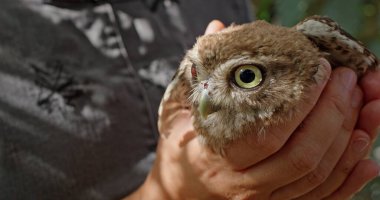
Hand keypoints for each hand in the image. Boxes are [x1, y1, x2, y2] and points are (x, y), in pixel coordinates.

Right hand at [124, 20, 379, 199]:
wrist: (179, 191)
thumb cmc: (177, 149)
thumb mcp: (178, 110)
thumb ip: (199, 72)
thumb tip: (219, 28)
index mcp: (216, 157)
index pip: (269, 133)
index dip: (303, 104)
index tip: (321, 71)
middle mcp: (243, 186)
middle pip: (303, 156)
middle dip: (334, 114)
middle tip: (349, 79)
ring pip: (318, 177)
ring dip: (350, 140)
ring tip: (368, 106)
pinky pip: (321, 199)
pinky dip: (350, 177)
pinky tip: (367, 154)